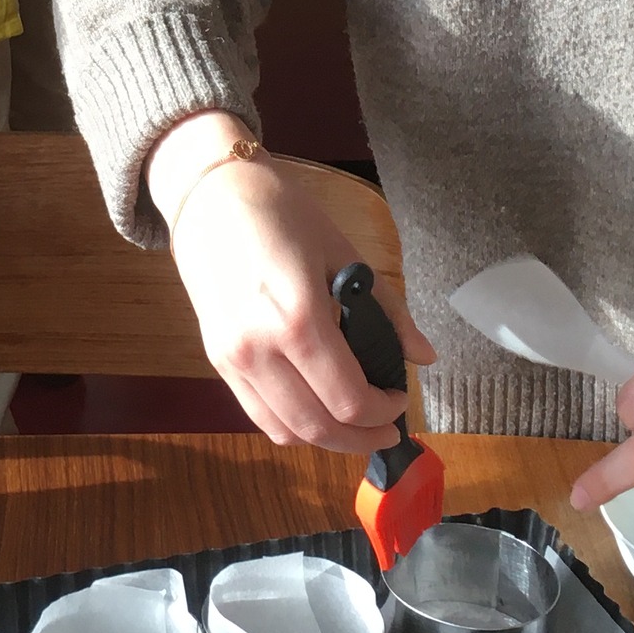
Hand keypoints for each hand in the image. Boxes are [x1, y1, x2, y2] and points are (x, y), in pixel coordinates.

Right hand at [153, 111, 436, 452]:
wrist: (210, 193)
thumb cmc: (280, 212)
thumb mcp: (342, 252)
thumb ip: (385, 310)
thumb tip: (423, 355)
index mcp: (298, 319)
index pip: (349, 398)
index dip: (384, 411)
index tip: (400, 399)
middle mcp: (260, 349)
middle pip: (319, 426)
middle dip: (362, 437)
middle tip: (387, 428)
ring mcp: (232, 359)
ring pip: (286, 430)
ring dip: (327, 440)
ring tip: (354, 425)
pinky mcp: (216, 360)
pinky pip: (258, 415)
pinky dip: (293, 425)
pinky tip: (316, 409)